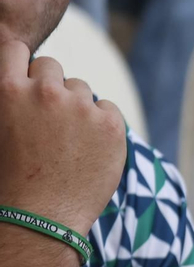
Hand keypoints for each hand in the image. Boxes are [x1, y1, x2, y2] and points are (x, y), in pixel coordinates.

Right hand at [0, 43, 125, 240]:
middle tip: (48, 119)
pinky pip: (108, 108)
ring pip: (81, 89)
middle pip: (52, 67)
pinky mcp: (111, 125)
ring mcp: (81, 108)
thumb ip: (12, 100)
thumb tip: (22, 83)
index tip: (27, 79)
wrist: (41, 217)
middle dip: (50, 86)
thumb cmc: (11, 177)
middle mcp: (45, 93)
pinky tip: (89, 149)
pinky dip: (102, 123)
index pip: (15, 49)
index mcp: (8, 90)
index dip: (22, 63)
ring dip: (76, 106)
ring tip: (67, 141)